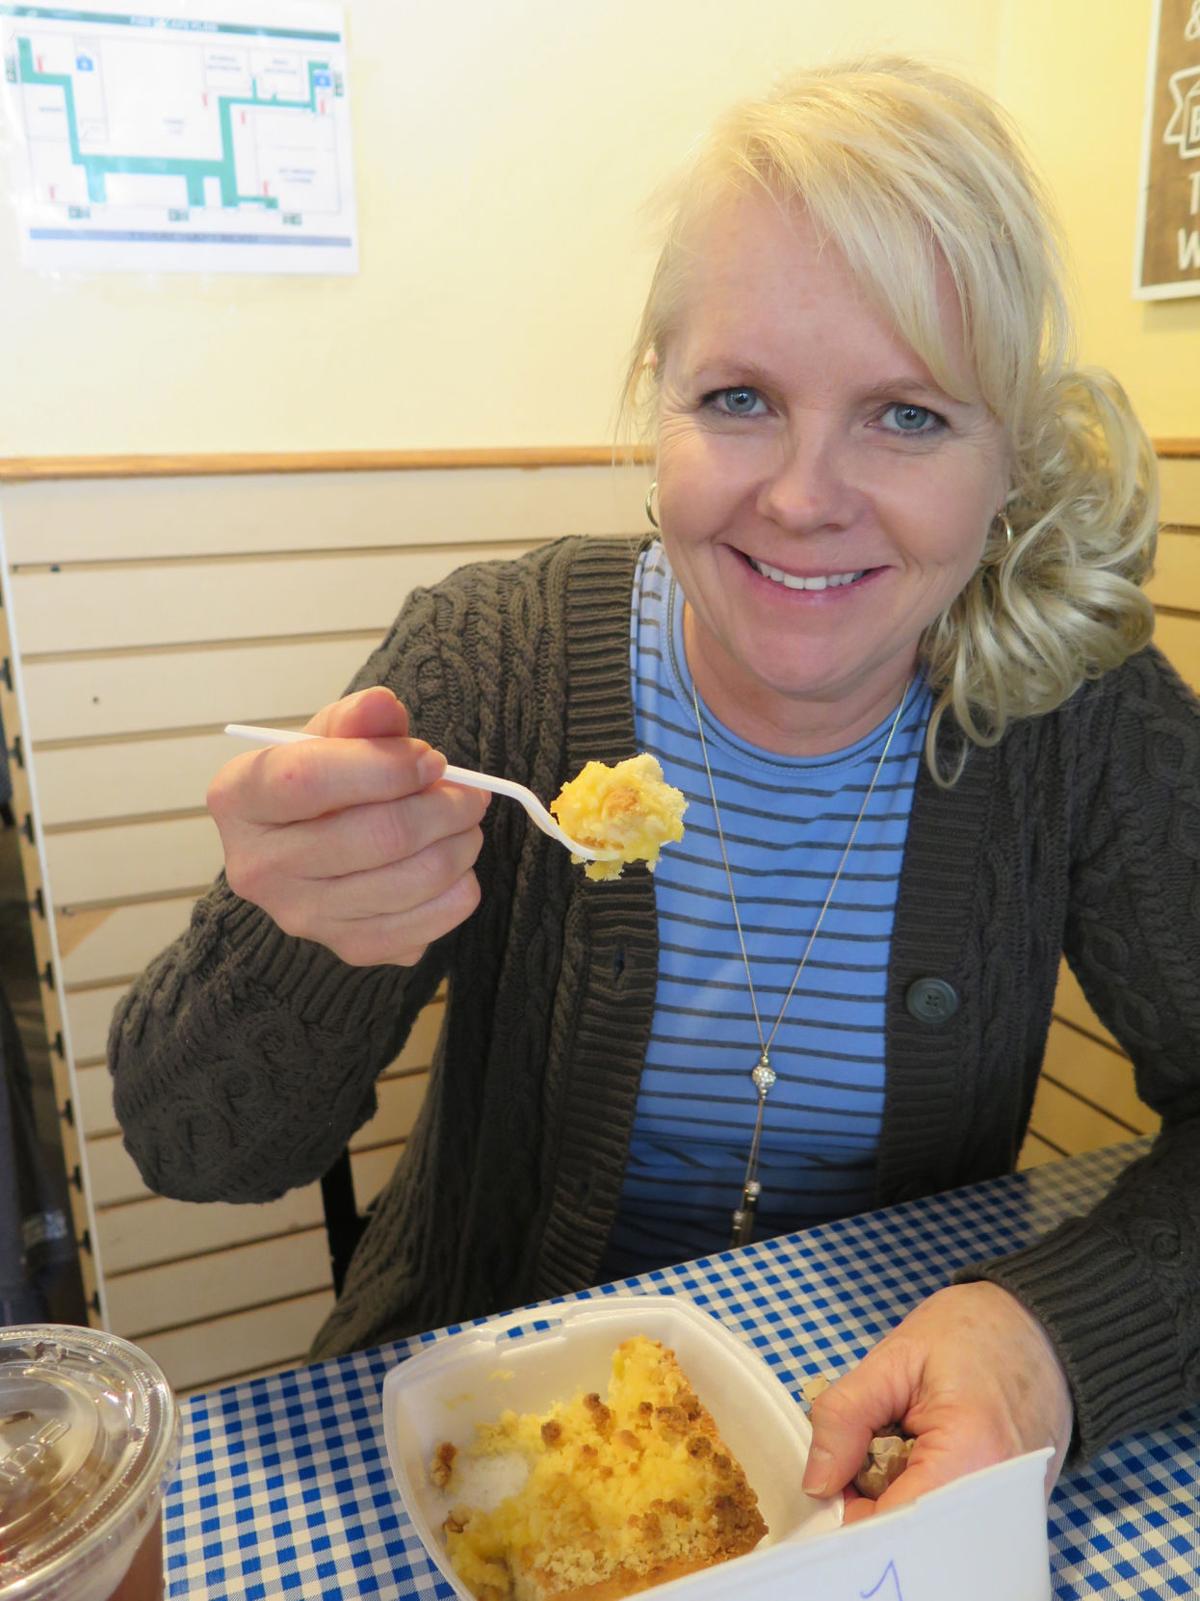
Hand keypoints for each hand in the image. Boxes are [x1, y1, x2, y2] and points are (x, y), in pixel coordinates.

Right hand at [208, 686, 488, 966]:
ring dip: (461, 844)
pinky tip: (453, 864)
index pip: (310, 781)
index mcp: (239, 798)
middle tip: (469, 792)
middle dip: (444, 807)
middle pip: (378, 836)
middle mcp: (258, 867)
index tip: (432, 760)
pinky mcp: (347, 948)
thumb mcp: (330, 738)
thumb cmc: (323, 783)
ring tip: (464, 822)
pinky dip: (459, 890)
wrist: (309, 849)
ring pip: (412, 881)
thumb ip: (357, 719)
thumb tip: (382, 705)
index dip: (386, 767)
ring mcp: (302, 917)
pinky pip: (428, 926)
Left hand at [802, 1282, 1073, 1522]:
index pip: (895, 1524)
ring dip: (899, 1508)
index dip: (850, 1514)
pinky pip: (952, 1527)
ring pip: (932, 1538)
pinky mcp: (1011, 1513)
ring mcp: (1011, 1512)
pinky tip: (918, 1465)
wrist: (1037, 1327)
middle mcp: (999, 1499)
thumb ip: (846, 1416)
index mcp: (971, 1453)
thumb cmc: (972, 1332)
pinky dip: (924, 1503)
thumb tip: (817, 1483)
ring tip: (894, 1455)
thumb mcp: (893, 1358)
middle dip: (874, 1513)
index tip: (829, 1487)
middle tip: (857, 1468)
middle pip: (915, 1542)